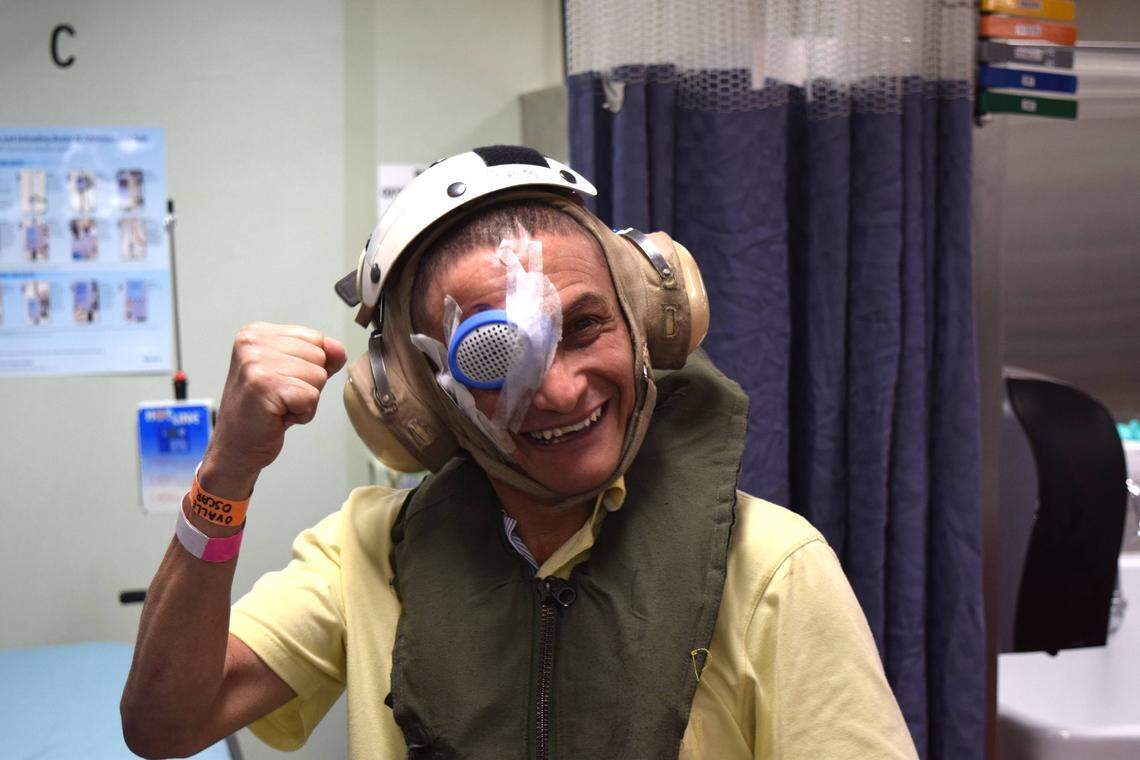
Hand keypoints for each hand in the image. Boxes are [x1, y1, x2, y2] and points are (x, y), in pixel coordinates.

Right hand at [200, 322, 346, 498]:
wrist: (235, 447)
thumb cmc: (263, 411)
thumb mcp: (294, 374)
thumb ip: (320, 356)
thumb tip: (338, 348)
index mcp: (257, 332)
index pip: (316, 338)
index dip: (309, 367)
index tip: (281, 382)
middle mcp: (252, 342)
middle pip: (319, 356)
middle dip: (308, 383)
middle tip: (279, 397)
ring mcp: (255, 362)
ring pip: (318, 376)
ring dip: (305, 399)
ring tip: (278, 406)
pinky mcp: (264, 385)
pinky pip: (311, 397)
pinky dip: (302, 414)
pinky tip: (278, 416)